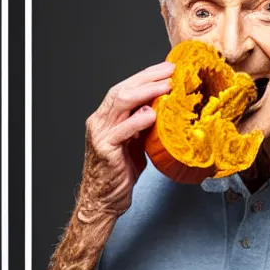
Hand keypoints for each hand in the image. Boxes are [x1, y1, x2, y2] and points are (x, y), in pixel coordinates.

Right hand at [77, 61, 173, 220]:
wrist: (103, 200)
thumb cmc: (119, 173)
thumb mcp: (134, 142)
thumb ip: (143, 125)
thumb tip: (163, 108)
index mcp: (106, 118)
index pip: (125, 88)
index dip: (146, 76)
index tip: (167, 68)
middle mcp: (99, 121)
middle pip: (122, 90)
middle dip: (147, 78)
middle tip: (170, 71)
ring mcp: (100, 134)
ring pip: (120, 103)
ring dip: (145, 92)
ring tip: (166, 87)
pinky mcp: (105, 150)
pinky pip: (121, 131)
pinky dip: (137, 121)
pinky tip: (151, 114)